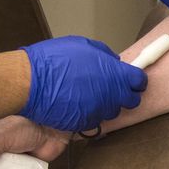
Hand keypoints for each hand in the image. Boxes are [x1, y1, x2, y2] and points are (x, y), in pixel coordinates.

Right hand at [21, 36, 146, 131]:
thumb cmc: (53, 59)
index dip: (136, 80)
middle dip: (124, 95)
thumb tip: (113, 62)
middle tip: (111, 89)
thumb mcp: (83, 46)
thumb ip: (104, 55)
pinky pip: (93, 120)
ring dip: (105, 104)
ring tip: (88, 95)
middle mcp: (111, 95)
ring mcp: (98, 111)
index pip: (139, 81)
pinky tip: (76, 104)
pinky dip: (88, 113)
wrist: (29, 81)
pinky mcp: (84, 123)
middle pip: (130, 100)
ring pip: (111, 111)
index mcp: (115, 74)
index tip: (131, 80)